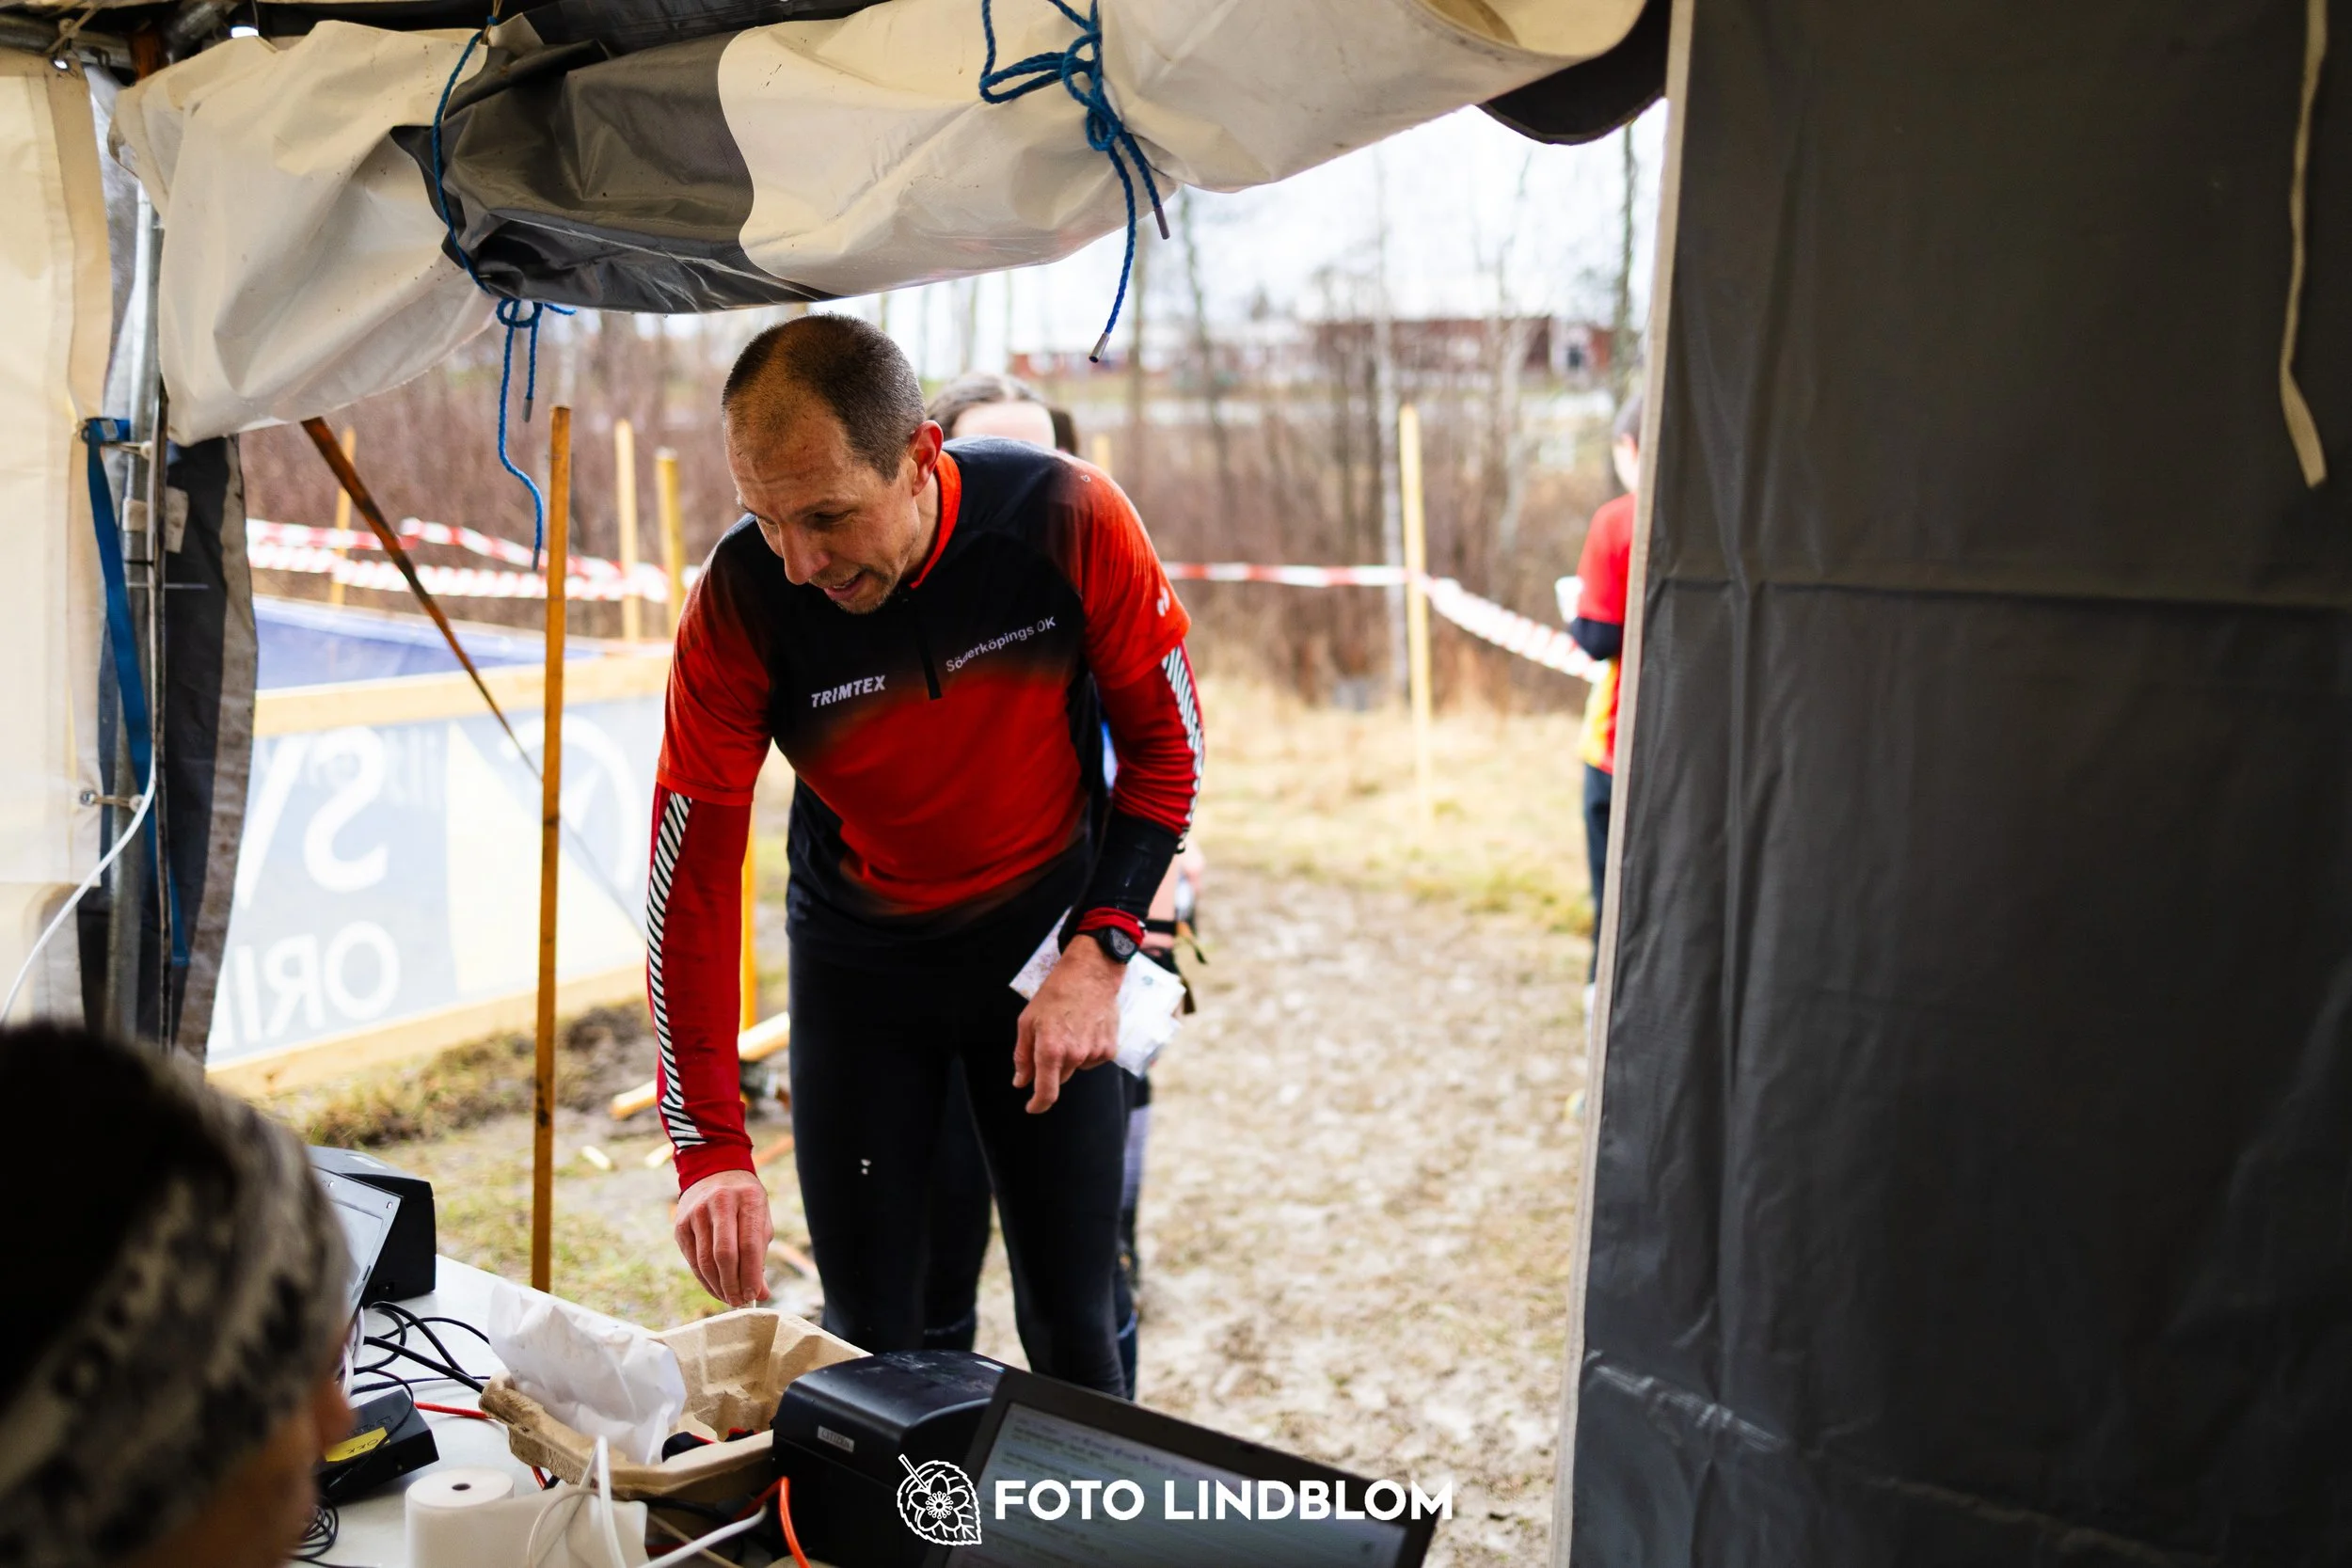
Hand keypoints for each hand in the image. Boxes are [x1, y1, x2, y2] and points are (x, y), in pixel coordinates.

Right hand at [673, 1169, 773, 1306]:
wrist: (714, 1173)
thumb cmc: (744, 1202)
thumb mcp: (760, 1219)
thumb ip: (760, 1255)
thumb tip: (762, 1294)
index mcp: (748, 1199)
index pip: (749, 1244)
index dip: (752, 1274)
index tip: (755, 1295)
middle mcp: (720, 1203)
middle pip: (724, 1254)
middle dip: (733, 1284)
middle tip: (740, 1301)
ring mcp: (696, 1213)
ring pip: (705, 1260)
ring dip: (718, 1286)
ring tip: (730, 1299)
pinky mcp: (680, 1225)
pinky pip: (693, 1260)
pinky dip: (705, 1280)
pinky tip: (716, 1288)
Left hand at [1014, 937, 1122, 1112]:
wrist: (1091, 974)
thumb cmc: (1055, 994)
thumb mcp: (1028, 1021)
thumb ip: (1023, 1056)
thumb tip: (1020, 1082)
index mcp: (1051, 1050)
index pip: (1046, 1093)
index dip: (1038, 1104)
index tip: (1032, 1107)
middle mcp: (1075, 1056)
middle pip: (1060, 1078)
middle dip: (1052, 1067)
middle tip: (1052, 1038)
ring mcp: (1095, 1053)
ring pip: (1077, 1067)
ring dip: (1071, 1056)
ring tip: (1071, 1027)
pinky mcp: (1110, 1049)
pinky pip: (1093, 1060)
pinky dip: (1088, 1050)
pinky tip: (1086, 1028)